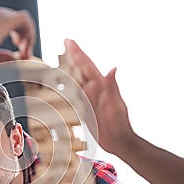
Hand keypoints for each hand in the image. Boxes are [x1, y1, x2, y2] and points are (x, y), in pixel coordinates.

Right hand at [64, 39, 134, 154]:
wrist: (120, 142)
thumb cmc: (120, 125)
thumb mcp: (117, 107)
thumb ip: (113, 88)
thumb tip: (112, 69)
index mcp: (102, 86)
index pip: (87, 65)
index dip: (78, 52)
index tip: (68, 41)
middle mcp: (95, 90)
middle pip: (82, 68)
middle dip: (74, 55)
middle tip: (65, 43)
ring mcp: (90, 98)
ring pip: (77, 79)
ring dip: (70, 68)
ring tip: (62, 58)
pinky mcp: (86, 108)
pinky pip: (76, 94)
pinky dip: (69, 87)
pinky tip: (64, 83)